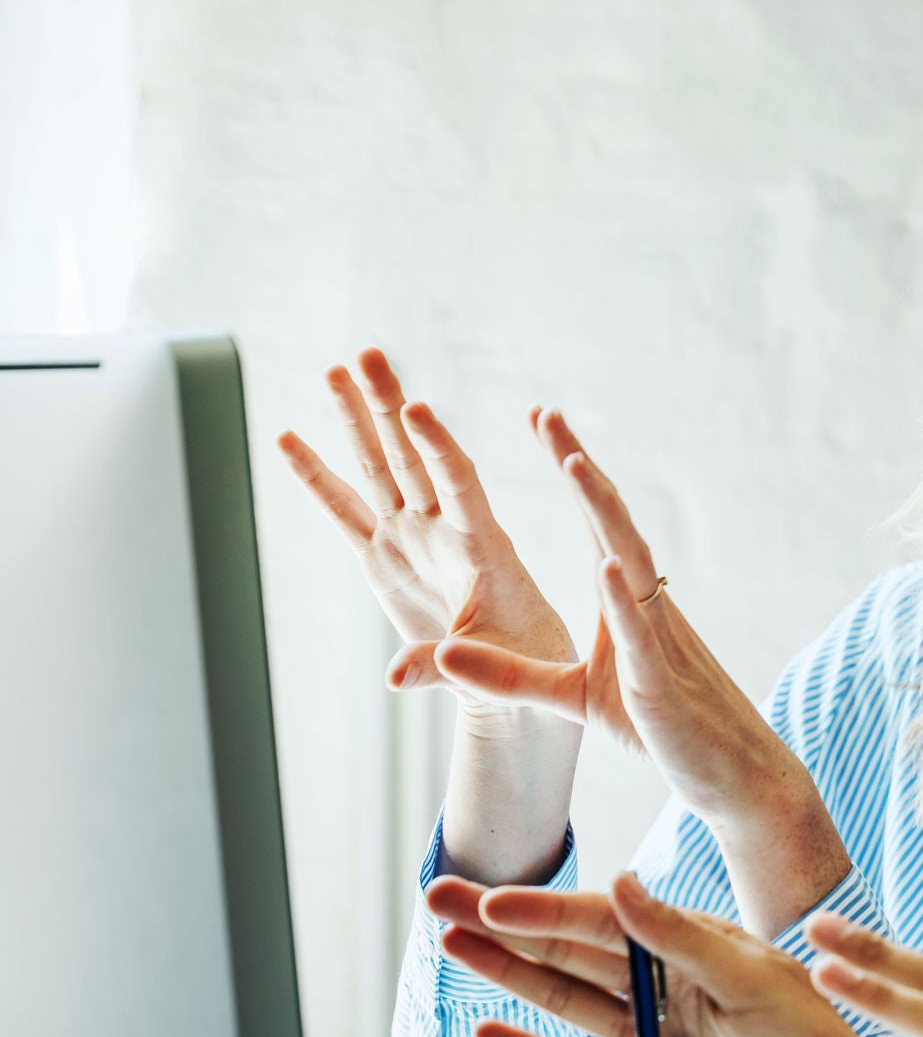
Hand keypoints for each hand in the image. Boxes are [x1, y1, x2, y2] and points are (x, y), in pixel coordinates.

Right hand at [276, 349, 576, 717]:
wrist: (512, 672)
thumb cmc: (521, 661)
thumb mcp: (493, 667)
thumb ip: (444, 667)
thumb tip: (394, 681)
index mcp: (482, 545)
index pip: (459, 483)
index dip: (438, 447)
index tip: (417, 408)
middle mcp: (442, 529)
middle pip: (412, 457)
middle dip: (389, 407)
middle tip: (368, 355)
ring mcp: (409, 537)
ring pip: (378, 469)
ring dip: (356, 422)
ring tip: (334, 370)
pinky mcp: (383, 557)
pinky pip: (342, 511)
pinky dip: (315, 478)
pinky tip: (288, 439)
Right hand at [426, 873, 901, 1036]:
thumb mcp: (753, 981)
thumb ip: (680, 937)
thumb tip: (619, 882)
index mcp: (693, 946)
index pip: (604, 920)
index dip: (546, 910)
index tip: (493, 898)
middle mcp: (664, 986)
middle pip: (569, 950)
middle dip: (504, 925)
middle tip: (438, 896)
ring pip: (563, 1000)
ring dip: (507, 974)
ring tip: (449, 946)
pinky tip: (486, 1031)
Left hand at [427, 409, 814, 832]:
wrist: (733, 775)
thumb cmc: (662, 730)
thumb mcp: (572, 698)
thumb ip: (510, 676)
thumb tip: (445, 653)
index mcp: (627, 602)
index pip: (597, 523)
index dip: (572, 471)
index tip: (543, 421)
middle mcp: (647, 605)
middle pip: (612, 522)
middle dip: (580, 467)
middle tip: (547, 414)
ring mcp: (659, 639)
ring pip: (631, 561)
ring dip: (603, 512)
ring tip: (573, 464)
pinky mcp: (660, 683)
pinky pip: (641, 633)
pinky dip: (623, 596)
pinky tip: (608, 563)